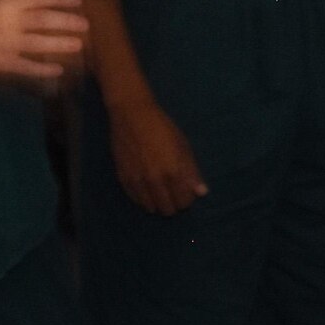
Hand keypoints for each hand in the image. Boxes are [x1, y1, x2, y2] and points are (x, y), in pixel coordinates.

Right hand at [0, 0, 87, 83]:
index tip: (79, 1)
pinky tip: (58, 70)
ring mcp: (6, 44)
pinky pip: (26, 67)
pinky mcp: (2, 64)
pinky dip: (42, 69)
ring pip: (39, 44)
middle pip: (43, 20)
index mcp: (7, 3)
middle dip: (66, 21)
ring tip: (78, 45)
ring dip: (60, 44)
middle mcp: (9, 22)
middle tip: (86, 25)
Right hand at [109, 95, 208, 214]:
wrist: (131, 114)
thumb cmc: (162, 127)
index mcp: (173, 171)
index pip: (184, 202)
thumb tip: (201, 193)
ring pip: (151, 208)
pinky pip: (136, 200)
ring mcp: (137, 181)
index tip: (185, 190)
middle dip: (174, 203)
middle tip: (173, 191)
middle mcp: (155, 180)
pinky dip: (143, 198)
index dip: (187, 198)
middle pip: (168, 210)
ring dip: (158, 202)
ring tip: (160, 189)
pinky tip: (147, 187)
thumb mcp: (182, 146)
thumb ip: (192, 171)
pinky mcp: (123, 179)